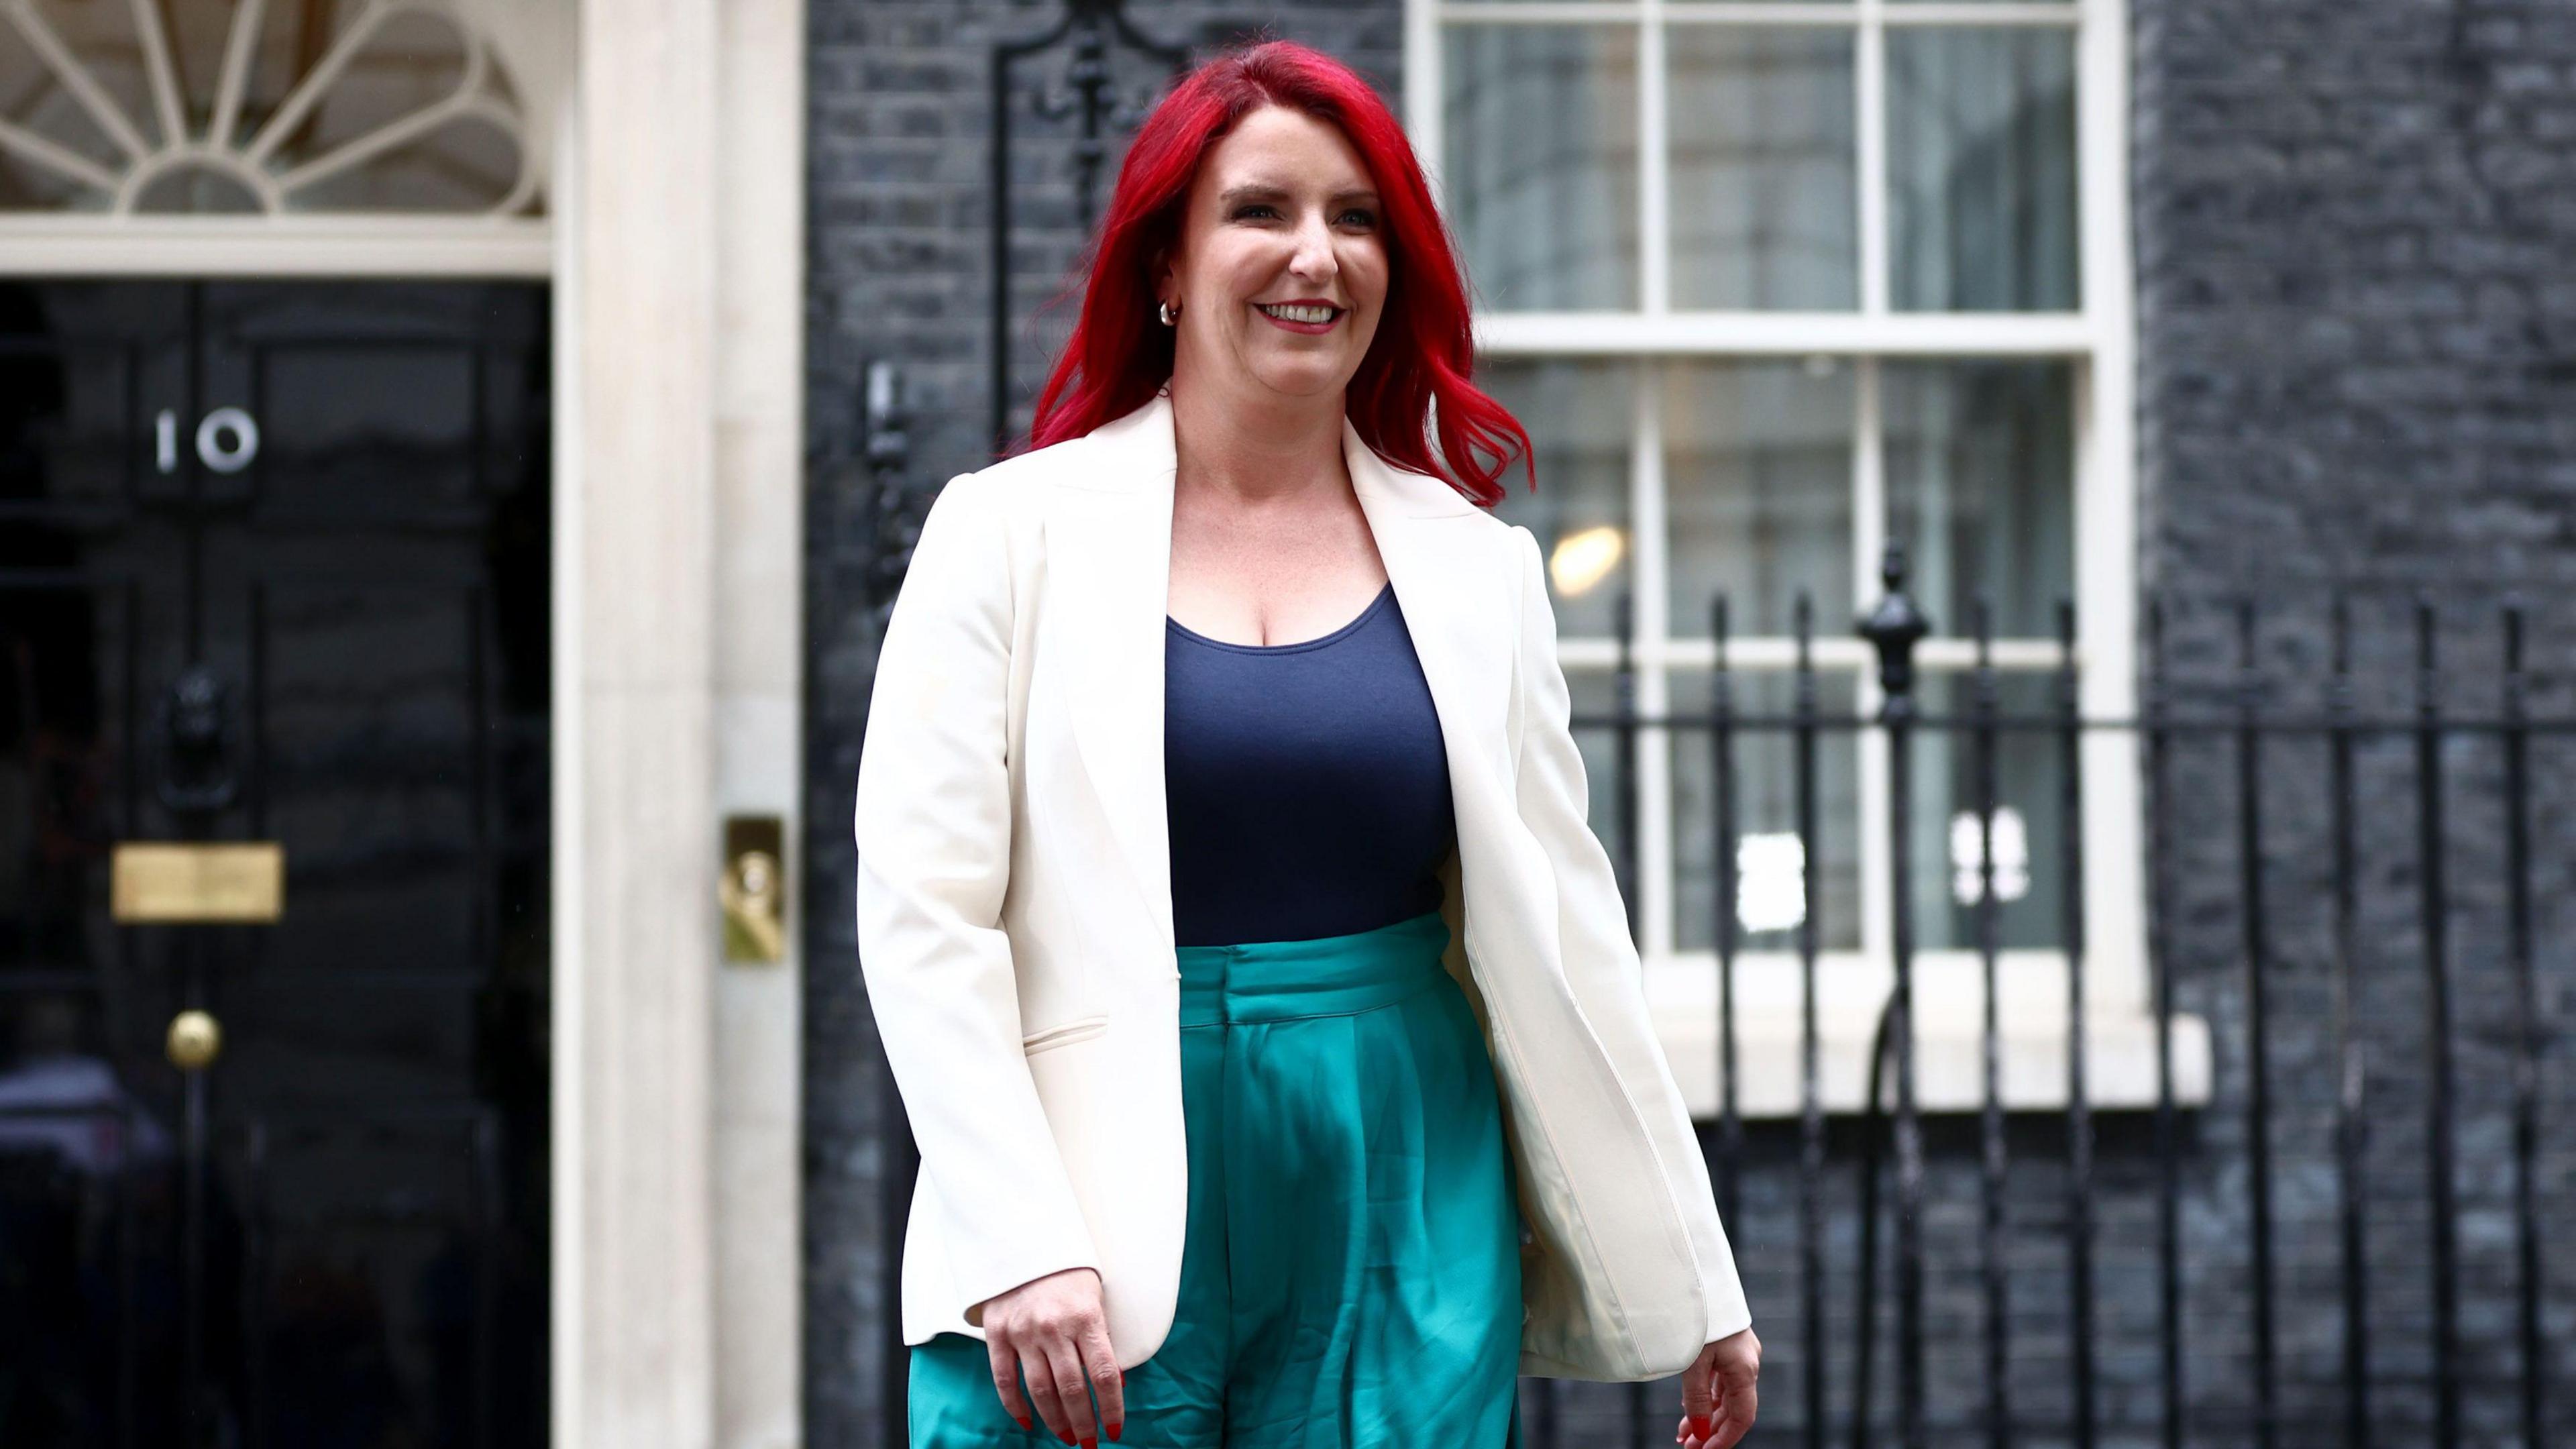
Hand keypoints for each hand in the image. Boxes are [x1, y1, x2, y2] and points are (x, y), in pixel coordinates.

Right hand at [977, 1267, 1125, 1444]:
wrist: (1024, 1242)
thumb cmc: (1068, 1275)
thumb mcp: (1095, 1300)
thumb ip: (1101, 1341)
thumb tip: (1112, 1385)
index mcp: (1086, 1317)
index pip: (1102, 1375)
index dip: (1110, 1408)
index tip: (1115, 1431)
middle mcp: (1054, 1327)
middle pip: (1071, 1389)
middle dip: (1083, 1422)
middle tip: (1089, 1442)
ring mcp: (1023, 1331)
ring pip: (1040, 1390)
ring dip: (1055, 1420)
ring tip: (1066, 1437)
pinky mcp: (997, 1333)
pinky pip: (1005, 1379)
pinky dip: (1016, 1407)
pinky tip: (1029, 1423)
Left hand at [1674, 1326, 1759, 1448]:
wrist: (1697, 1275)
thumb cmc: (1697, 1316)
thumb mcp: (1693, 1361)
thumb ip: (1696, 1398)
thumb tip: (1700, 1431)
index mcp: (1745, 1369)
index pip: (1742, 1416)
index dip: (1725, 1438)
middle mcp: (1747, 1363)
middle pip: (1732, 1407)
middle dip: (1710, 1430)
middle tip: (1688, 1446)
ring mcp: (1739, 1353)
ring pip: (1725, 1394)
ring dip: (1705, 1414)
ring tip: (1684, 1432)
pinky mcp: (1728, 1345)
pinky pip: (1720, 1378)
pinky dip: (1706, 1395)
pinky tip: (1691, 1406)